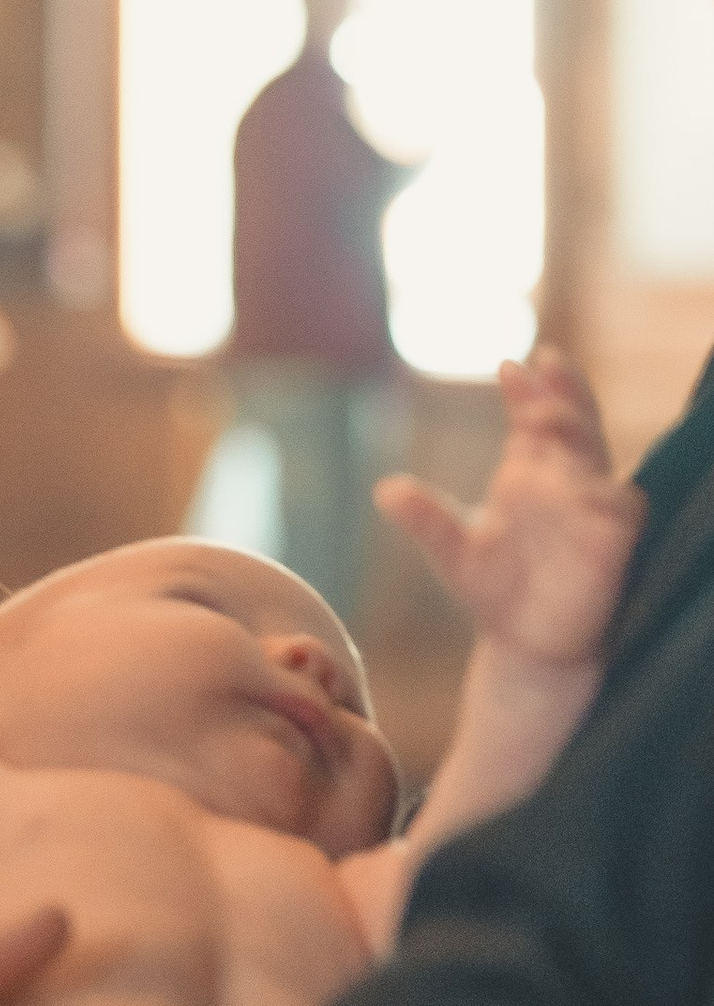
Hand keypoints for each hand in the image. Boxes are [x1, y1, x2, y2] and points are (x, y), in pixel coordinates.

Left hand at [376, 349, 641, 669]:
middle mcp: (563, 482)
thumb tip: (384, 491)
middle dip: (563, 394)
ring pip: (598, 457)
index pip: (533, 418)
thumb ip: (426, 519)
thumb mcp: (451, 553)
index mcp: (527, 473)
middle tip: (547, 363)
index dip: (528, 390)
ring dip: (581, 434)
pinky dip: (610, 497)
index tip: (510, 365)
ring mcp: (591, 508)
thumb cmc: (491, 588)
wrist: (524, 642)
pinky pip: (621, 509)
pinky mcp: (613, 542)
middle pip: (572, 423)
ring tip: (554, 413)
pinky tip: (595, 487)